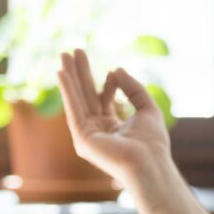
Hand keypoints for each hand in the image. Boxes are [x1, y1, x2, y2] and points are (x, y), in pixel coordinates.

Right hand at [57, 49, 170, 191]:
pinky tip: (62, 74)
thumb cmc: (152, 142)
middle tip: (73, 51)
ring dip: (70, 77)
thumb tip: (116, 69)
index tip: (113, 71)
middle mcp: (98, 131)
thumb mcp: (147, 108)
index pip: (104, 100)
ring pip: (77, 100)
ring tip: (64, 55)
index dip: (108, 84)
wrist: (149, 162)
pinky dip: (67, 91)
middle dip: (80, 73)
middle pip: (86, 96)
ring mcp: (88, 135)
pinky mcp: (81, 138)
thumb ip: (133, 88)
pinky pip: (72, 110)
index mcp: (113, 127)